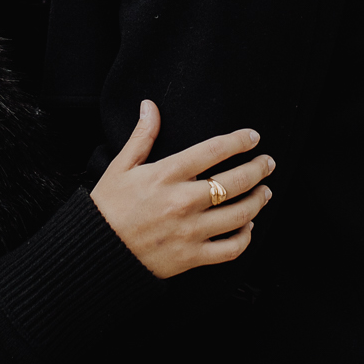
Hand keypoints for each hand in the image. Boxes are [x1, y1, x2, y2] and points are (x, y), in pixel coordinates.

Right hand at [89, 100, 274, 278]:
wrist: (96, 252)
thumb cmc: (108, 206)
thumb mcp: (121, 166)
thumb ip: (142, 136)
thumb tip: (150, 106)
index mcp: (166, 174)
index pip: (214, 150)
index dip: (239, 141)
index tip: (253, 137)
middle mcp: (182, 201)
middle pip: (235, 181)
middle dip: (258, 169)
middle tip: (268, 163)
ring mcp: (189, 231)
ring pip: (239, 215)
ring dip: (258, 201)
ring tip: (265, 192)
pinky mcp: (191, 257)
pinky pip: (230, 249)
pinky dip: (245, 237)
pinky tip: (247, 227)